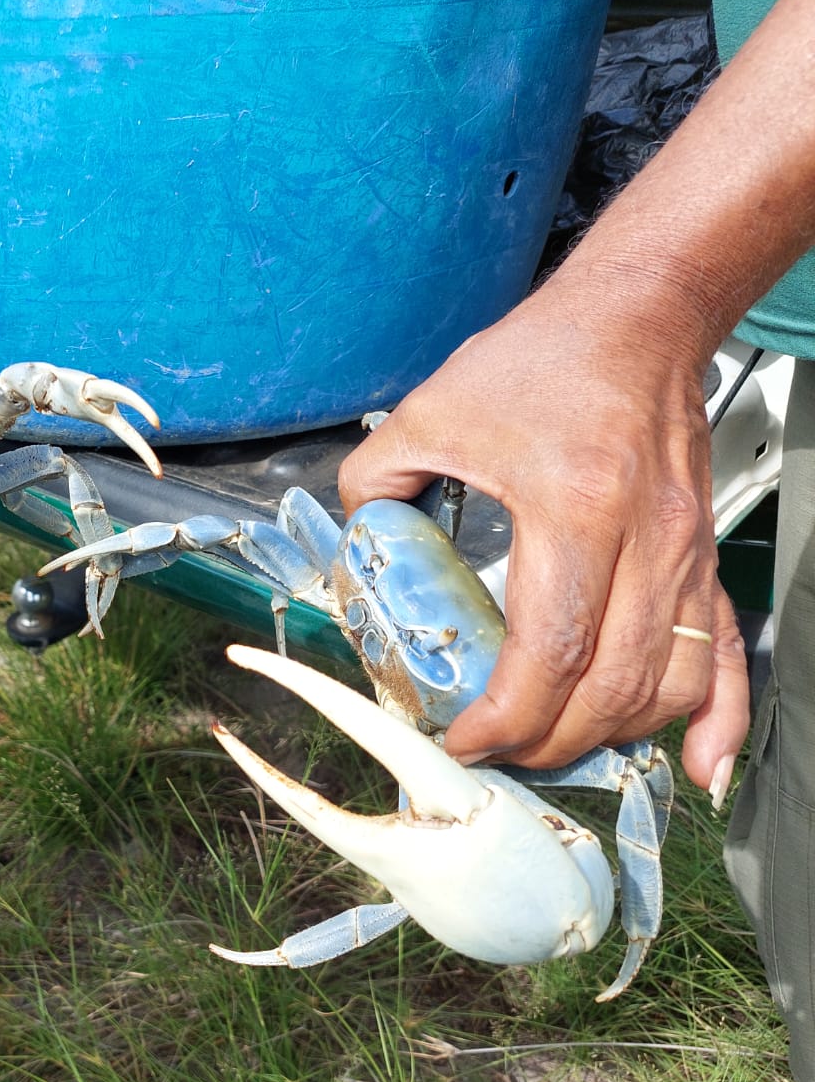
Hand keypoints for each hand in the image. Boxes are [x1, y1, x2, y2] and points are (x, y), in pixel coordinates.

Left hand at [338, 278, 750, 799]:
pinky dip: (717, 717)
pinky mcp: (703, 558)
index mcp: (574, 509)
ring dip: (611, 735)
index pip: (547, 652)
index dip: (504, 716)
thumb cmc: (547, 358)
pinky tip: (699, 763)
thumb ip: (376, 480)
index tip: (464, 737)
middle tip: (497, 753)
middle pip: (609, 685)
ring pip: (666, 682)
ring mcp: (685, 554)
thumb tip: (357, 541)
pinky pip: (723, 652)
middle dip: (548, 740)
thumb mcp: (431, 411)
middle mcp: (646, 540)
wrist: (637, 318)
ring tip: (554, 748)